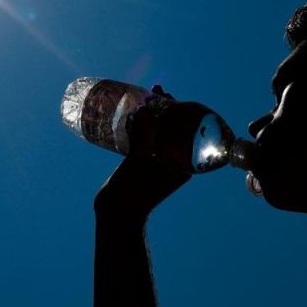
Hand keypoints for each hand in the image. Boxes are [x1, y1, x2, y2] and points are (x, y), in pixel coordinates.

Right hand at [94, 85, 203, 225]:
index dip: (183, 111)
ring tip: (143, 98)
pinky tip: (132, 114)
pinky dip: (142, 125)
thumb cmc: (132, 195)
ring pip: (160, 132)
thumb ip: (143, 137)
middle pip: (175, 129)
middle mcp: (175, 162)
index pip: (190, 131)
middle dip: (166, 109)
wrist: (116, 215)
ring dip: (153, 115)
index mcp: (184, 165)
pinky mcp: (144, 162)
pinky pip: (147, 138)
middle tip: (155, 91)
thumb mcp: (138, 162)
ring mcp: (159, 162)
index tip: (171, 95)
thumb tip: (147, 110)